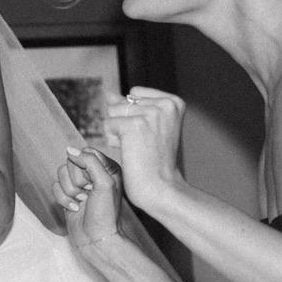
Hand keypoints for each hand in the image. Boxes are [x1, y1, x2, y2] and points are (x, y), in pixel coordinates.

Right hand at [54, 146, 124, 250]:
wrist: (96, 239)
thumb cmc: (105, 213)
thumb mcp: (105, 183)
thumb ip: (89, 161)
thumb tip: (69, 150)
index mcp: (107, 167)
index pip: (86, 152)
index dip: (85, 167)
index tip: (94, 183)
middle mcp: (93, 174)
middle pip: (71, 163)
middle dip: (77, 181)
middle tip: (89, 195)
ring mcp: (79, 185)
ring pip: (61, 174)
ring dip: (70, 192)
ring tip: (82, 202)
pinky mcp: (67, 194)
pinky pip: (54, 186)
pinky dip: (63, 199)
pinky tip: (75, 208)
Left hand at [103, 88, 184, 204]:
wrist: (162, 188)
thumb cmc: (155, 162)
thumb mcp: (148, 127)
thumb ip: (130, 106)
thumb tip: (108, 93)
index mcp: (174, 102)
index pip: (134, 94)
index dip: (134, 116)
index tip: (150, 136)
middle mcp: (165, 103)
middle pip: (122, 103)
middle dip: (124, 125)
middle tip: (144, 146)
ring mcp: (150, 113)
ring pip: (112, 112)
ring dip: (117, 133)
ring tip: (137, 149)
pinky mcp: (133, 124)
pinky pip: (107, 125)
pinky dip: (113, 141)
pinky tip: (130, 153)